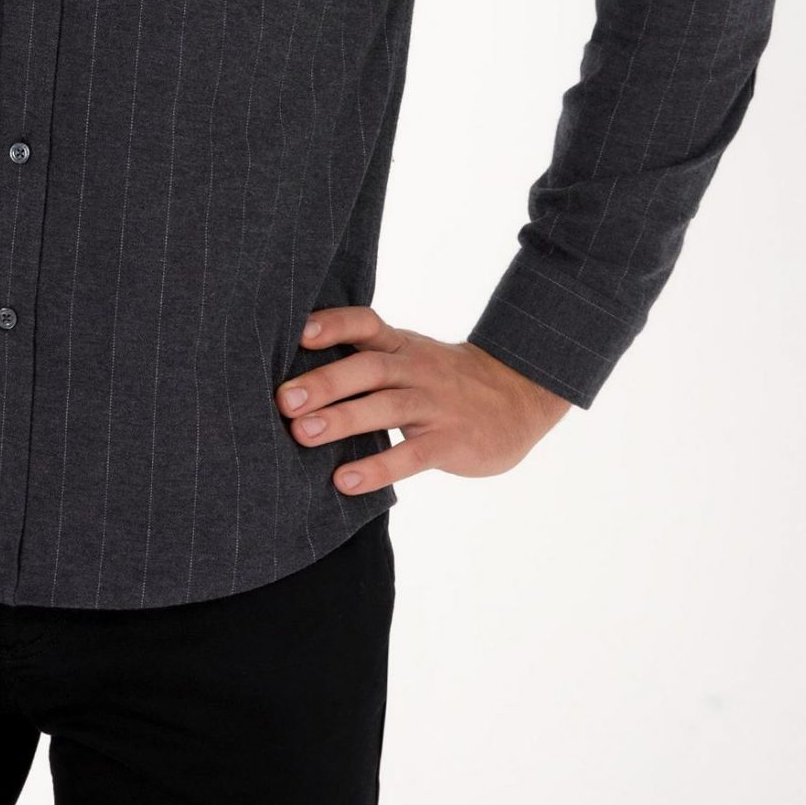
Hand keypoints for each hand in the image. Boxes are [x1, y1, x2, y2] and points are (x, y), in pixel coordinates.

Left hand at [277, 304, 570, 494]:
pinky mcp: (451, 441)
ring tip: (303, 434)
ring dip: (343, 420)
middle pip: (369, 368)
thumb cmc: (445, 380)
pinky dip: (378, 467)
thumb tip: (295, 377)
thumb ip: (366, 361)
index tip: (298, 334)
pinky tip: (345, 481)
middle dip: (325, 382)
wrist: (521, 396)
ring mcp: (436, 405)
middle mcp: (416, 369)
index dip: (333, 325)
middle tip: (284, 401)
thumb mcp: (411, 358)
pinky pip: (412, 455)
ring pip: (387, 407)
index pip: (365, 324)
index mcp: (401, 346)